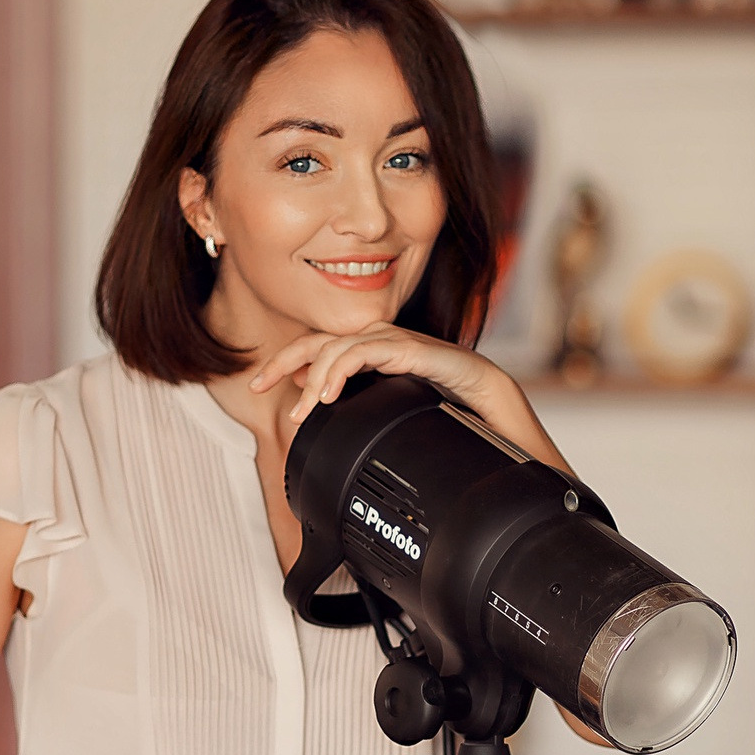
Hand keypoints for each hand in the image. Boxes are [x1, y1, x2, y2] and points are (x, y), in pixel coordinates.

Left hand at [250, 322, 508, 423]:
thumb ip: (357, 402)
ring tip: (302, 408)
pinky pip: (368, 350)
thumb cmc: (448, 412)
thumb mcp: (389, 411)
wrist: (497, 410)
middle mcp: (381, 343)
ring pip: (340, 346)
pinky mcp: (415, 351)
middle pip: (319, 342)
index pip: (319, 350)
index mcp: (373, 355)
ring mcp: (398, 343)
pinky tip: (328, 393)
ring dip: (314, 376)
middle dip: (283, 361)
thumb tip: (314, 400)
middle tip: (258, 385)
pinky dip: (342, 369)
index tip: (256, 386)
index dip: (285, 363)